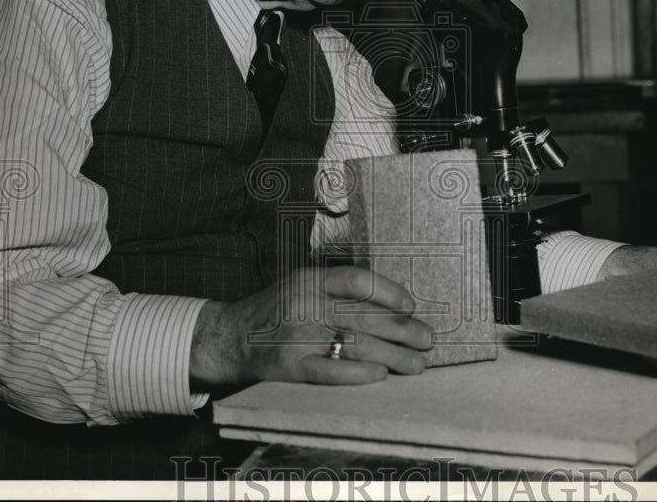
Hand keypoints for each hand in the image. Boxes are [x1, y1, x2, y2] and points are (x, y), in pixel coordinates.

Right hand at [189, 266, 432, 388]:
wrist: (230, 336)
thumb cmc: (278, 310)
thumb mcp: (303, 285)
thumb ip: (337, 289)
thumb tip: (393, 304)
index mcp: (310, 280)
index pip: (357, 280)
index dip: (389, 292)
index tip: (411, 305)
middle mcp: (304, 304)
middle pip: (362, 316)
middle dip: (401, 329)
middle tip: (427, 339)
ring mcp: (296, 336)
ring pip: (353, 345)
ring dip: (391, 356)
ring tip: (416, 364)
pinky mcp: (289, 366)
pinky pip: (329, 371)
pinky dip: (356, 374)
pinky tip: (380, 376)